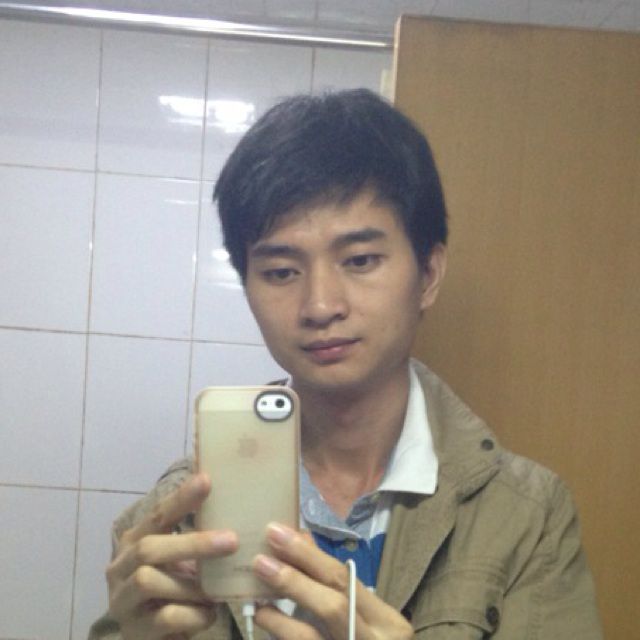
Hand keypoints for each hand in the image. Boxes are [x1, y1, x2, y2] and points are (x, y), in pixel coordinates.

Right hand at [106, 473, 237, 638]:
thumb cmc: (171, 590)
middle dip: (192, 543)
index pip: (156, 515)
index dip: (180, 499)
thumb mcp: (179, 560)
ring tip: (217, 590)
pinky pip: (167, 617)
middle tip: (231, 541)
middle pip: (148, 548)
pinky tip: (210, 613)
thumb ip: (195, 538)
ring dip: (192, 585)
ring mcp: (123, 601)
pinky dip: (195, 614)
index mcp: (133, 542)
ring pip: (150, 581)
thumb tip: (237, 508)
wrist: (150, 638)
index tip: (207, 480)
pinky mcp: (134, 631)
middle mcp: (120, 568)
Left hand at [251, 523, 412, 639]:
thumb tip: (300, 538)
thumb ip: (338, 585)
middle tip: (259, 560)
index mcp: (389, 624)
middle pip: (331, 607)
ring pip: (310, 639)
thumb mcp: (366, 618)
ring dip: (279, 619)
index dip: (308, 556)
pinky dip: (283, 639)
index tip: (276, 532)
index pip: (344, 579)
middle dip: (293, 580)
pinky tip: (267, 627)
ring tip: (257, 604)